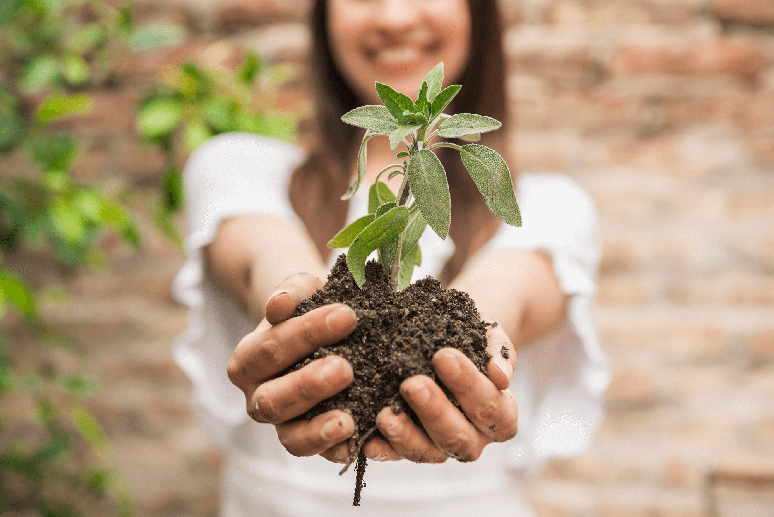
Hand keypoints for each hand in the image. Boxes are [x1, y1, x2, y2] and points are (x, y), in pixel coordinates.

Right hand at [226, 273, 358, 456]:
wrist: (326, 327)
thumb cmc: (310, 307)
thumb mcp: (301, 290)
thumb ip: (290, 292)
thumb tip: (278, 306)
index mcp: (248, 360)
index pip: (271, 348)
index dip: (307, 333)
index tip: (347, 316)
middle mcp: (258, 397)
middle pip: (274, 398)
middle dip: (309, 385)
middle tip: (345, 369)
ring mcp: (283, 425)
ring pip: (291, 437)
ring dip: (318, 429)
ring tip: (348, 420)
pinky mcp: (310, 442)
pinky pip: (319, 454)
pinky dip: (336, 451)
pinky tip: (358, 441)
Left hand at [322, 324, 518, 463]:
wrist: (448, 335)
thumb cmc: (471, 335)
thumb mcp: (488, 335)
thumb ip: (498, 352)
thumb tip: (500, 376)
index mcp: (500, 415)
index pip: (490, 407)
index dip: (469, 384)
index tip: (443, 356)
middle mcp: (474, 438)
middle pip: (458, 436)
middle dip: (434, 411)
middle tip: (411, 383)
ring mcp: (440, 447)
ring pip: (428, 452)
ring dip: (406, 436)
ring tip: (385, 414)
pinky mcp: (409, 448)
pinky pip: (395, 456)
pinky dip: (380, 449)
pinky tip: (365, 438)